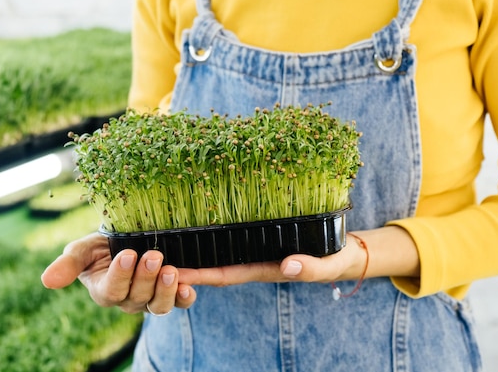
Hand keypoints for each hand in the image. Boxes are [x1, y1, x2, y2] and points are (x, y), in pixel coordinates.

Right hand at [40, 232, 196, 313]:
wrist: (131, 237)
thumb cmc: (103, 245)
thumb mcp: (84, 248)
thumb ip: (69, 263)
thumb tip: (46, 281)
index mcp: (104, 290)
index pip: (110, 290)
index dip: (119, 275)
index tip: (127, 254)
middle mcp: (128, 300)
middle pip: (137, 297)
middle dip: (145, 277)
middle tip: (153, 256)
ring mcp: (151, 300)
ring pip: (158, 306)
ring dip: (165, 289)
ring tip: (170, 270)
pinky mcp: (172, 294)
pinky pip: (179, 303)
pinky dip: (184, 298)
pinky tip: (188, 287)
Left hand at [177, 232, 367, 286]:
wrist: (344, 250)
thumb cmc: (335, 259)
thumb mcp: (328, 265)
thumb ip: (311, 267)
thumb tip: (288, 265)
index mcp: (262, 269)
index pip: (223, 274)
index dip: (197, 275)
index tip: (172, 272)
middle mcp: (252, 260)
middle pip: (211, 265)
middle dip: (185, 263)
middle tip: (153, 256)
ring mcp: (254, 248)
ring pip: (217, 251)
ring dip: (193, 249)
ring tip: (164, 238)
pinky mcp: (258, 235)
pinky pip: (228, 237)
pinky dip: (210, 233)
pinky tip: (195, 222)